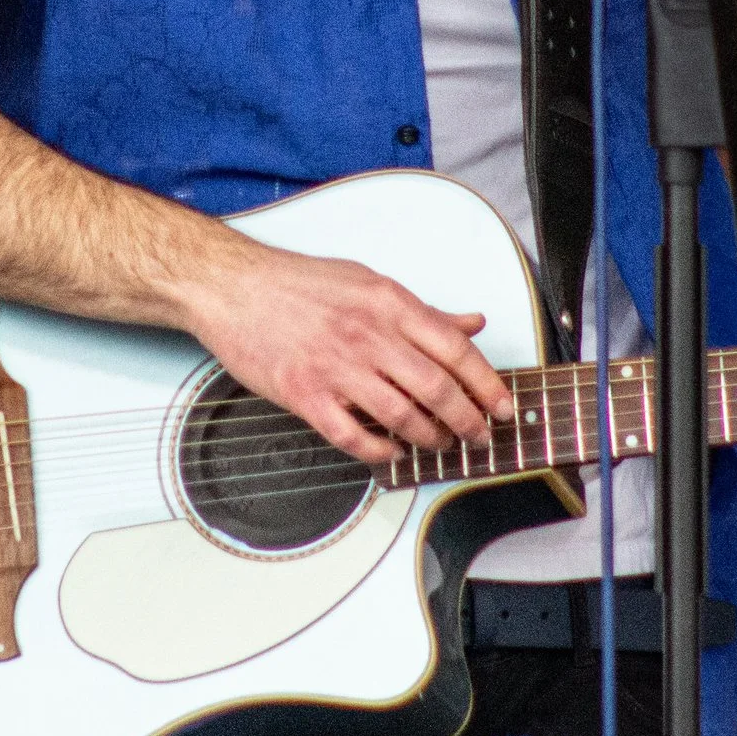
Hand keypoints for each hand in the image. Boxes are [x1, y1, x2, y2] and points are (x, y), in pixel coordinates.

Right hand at [180, 238, 508, 462]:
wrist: (232, 286)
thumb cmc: (298, 283)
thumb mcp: (369, 281)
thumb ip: (423, 310)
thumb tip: (471, 323)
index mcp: (389, 302)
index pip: (455, 349)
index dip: (487, 384)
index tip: (504, 407)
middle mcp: (367, 334)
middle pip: (436, 388)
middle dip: (467, 420)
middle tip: (479, 436)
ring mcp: (335, 366)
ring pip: (400, 416)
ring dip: (428, 438)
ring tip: (438, 444)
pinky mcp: (304, 394)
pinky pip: (352, 435)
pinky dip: (379, 452)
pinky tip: (391, 454)